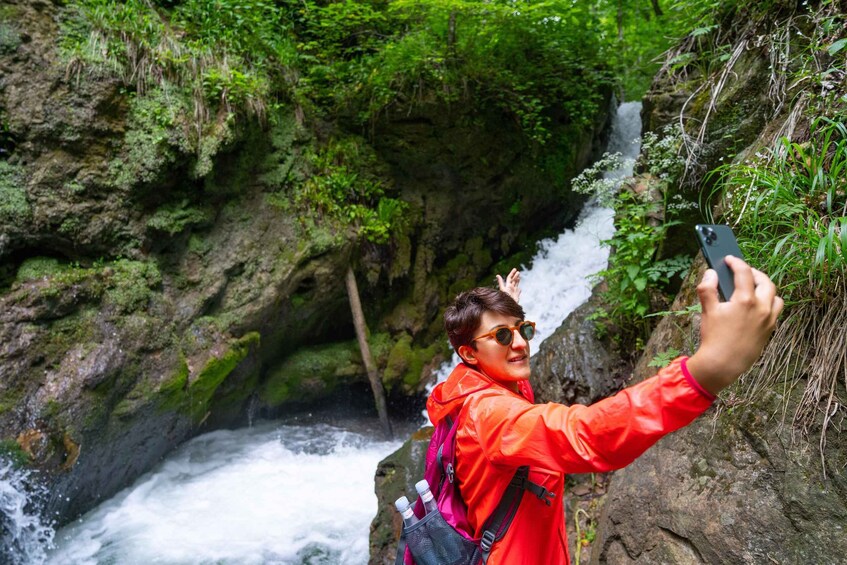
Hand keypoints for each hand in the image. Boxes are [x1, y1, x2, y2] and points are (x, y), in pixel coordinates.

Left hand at [496, 268, 520, 303]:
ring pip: (516, 285)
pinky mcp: (516, 296)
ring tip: (519, 277)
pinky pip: (517, 292)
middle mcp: (510, 288)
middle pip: (513, 281)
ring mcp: (513, 292)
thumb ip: (500, 282)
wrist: (509, 305)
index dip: (512, 273)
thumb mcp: (503, 288)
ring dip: (517, 281)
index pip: (509, 278)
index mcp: (507, 286)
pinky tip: (519, 289)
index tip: (515, 269)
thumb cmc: (506, 297)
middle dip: (515, 276)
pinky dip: (519, 291)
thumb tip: (497, 275)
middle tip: (518, 272)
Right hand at [687, 256, 783, 394]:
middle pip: (765, 281)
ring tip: (752, 288)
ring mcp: (769, 319)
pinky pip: (775, 310)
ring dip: (765, 288)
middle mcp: (762, 307)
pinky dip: (768, 303)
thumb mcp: (707, 311)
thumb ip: (708, 289)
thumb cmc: (714, 337)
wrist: (723, 363)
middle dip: (754, 273)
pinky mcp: (770, 329)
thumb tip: (710, 273)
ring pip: (775, 296)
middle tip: (742, 271)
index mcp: (745, 300)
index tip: (729, 259)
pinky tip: (754, 306)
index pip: (744, 273)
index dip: (736, 262)